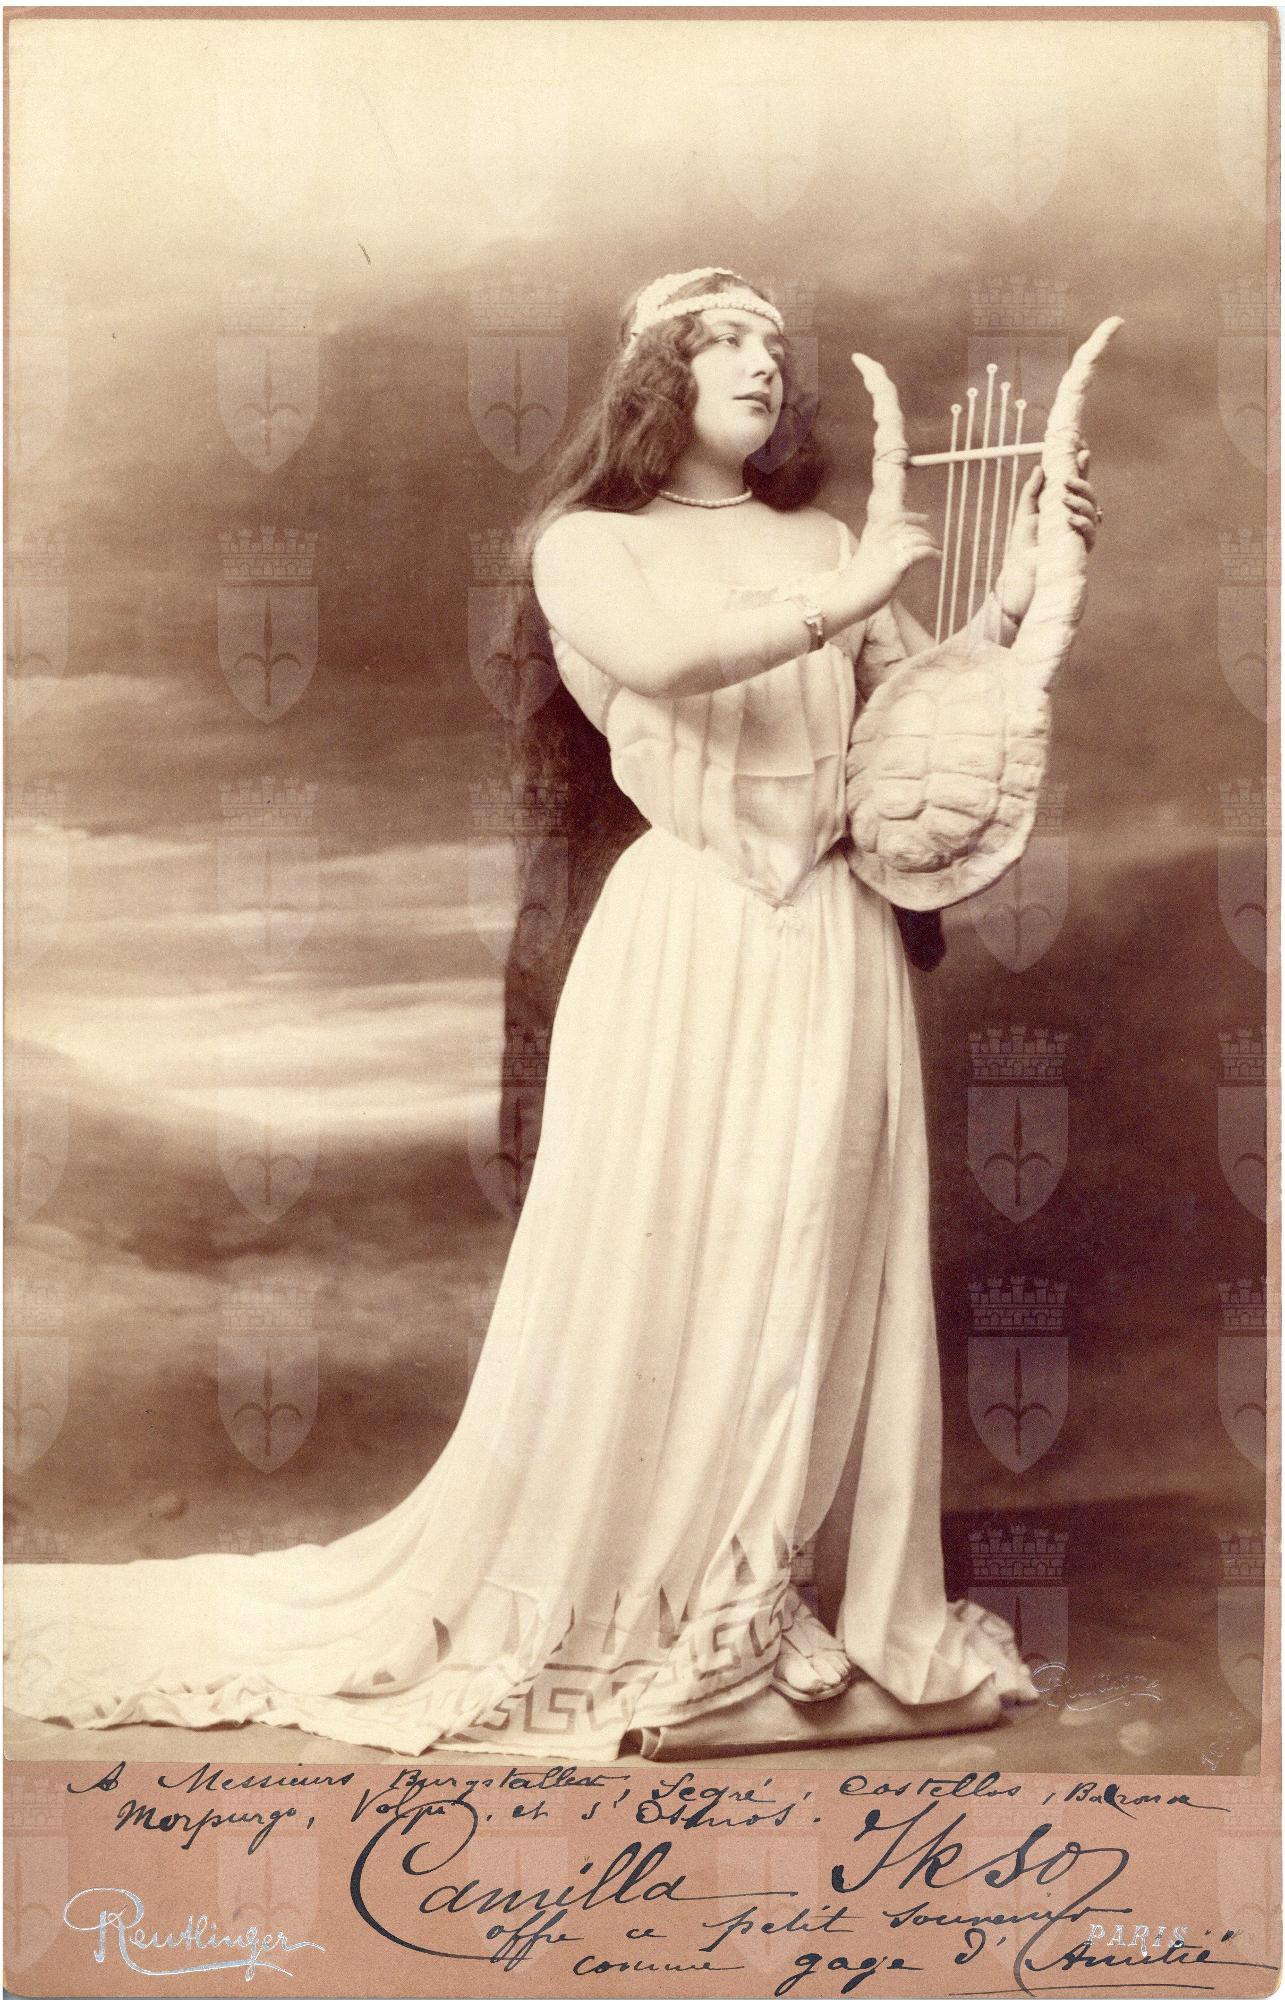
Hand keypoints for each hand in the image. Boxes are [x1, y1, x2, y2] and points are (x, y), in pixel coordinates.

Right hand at [849, 509, 940, 613]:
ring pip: (918, 538)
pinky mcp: (897, 563)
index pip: (895, 517)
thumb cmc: (854, 586)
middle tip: (934, 542)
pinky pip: (921, 551)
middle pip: (910, 527)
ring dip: (931, 543)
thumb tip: (903, 557)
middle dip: (925, 533)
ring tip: (938, 551)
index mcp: (871, 535)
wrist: (846, 598)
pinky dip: (932, 552)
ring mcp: (889, 549)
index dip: (912, 516)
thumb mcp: (866, 561)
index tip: (925, 518)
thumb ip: (882, 554)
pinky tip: (937, 557)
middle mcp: (881, 538)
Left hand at [996, 447, 1100, 621]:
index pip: (1077, 485)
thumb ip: (1032, 491)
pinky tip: (1070, 519)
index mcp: (1063, 509)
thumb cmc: (1022, 547)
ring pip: (1094, 512)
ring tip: (1065, 499)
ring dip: (1082, 502)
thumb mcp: (1025, 513)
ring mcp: (1080, 535)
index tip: (1083, 450)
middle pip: (1090, 496)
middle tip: (1068, 480)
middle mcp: (1076, 520)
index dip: (1082, 468)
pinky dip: (1082, 523)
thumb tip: (1040, 467)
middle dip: (1084, 483)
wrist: (1019, 577)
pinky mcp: (1080, 551)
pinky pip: (1090, 533)